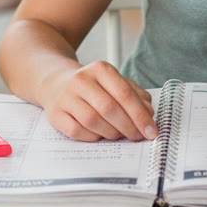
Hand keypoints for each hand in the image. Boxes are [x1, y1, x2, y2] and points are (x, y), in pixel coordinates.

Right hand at [40, 61, 157, 141]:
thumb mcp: (115, 83)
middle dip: (128, 127)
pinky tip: (99, 134)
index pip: (124, 94)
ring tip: (118, 134)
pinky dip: (93, 137)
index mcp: (100, 69)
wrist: (56, 83)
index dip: (140, 115)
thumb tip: (149, 114)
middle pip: (109, 108)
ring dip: (111, 133)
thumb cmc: (93, 86)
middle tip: (137, 136)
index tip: (152, 131)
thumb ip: (136, 96)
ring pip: (92, 121)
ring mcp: (65, 97)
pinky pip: (77, 131)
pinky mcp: (55, 114)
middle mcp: (81, 80)